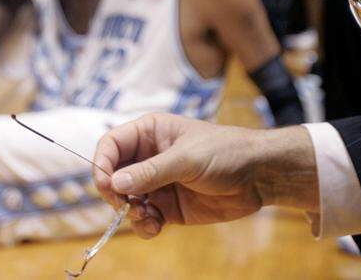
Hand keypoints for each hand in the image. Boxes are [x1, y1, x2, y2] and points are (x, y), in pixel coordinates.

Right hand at [93, 114, 316, 238]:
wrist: (258, 176)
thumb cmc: (225, 152)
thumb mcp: (187, 159)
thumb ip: (151, 172)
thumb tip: (115, 184)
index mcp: (149, 133)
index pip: (110, 145)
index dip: (101, 164)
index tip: (107, 186)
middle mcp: (148, 157)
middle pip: (112, 176)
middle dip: (114, 194)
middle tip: (126, 205)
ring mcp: (157, 183)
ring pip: (125, 201)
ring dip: (130, 213)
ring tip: (148, 217)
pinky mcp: (167, 207)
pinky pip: (144, 219)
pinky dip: (144, 226)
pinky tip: (157, 227)